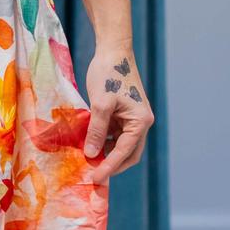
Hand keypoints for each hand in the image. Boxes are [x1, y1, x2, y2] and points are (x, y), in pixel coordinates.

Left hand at [83, 42, 153, 182]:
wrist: (113, 51)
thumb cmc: (108, 74)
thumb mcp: (100, 104)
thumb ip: (96, 131)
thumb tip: (92, 155)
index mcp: (141, 121)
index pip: (125, 152)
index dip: (109, 167)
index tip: (95, 179)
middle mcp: (140, 123)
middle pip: (128, 154)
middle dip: (111, 165)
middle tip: (92, 176)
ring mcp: (132, 119)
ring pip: (120, 146)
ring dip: (106, 154)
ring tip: (88, 163)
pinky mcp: (122, 114)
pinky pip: (114, 135)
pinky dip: (103, 142)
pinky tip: (88, 146)